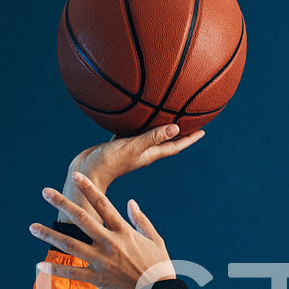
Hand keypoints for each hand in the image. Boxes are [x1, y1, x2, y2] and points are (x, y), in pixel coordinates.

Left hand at [31, 174, 174, 288]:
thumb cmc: (160, 268)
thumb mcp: (156, 240)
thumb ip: (141, 220)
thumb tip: (131, 202)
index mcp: (124, 232)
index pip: (103, 204)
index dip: (89, 188)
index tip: (76, 176)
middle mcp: (110, 243)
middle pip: (82, 219)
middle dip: (62, 203)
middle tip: (45, 191)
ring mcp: (102, 261)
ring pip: (70, 245)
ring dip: (49, 235)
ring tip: (32, 227)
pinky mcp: (97, 279)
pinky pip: (72, 273)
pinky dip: (55, 269)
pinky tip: (39, 265)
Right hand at [54, 123, 204, 222]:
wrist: (85, 172)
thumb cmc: (107, 162)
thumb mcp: (131, 148)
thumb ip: (152, 138)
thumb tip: (176, 128)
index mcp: (150, 155)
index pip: (175, 146)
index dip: (190, 139)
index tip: (203, 131)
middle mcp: (143, 152)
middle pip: (166, 141)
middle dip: (179, 132)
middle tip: (190, 120)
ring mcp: (131, 149)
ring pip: (150, 136)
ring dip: (159, 127)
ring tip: (167, 115)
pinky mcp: (118, 145)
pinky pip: (132, 132)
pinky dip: (138, 124)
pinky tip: (136, 116)